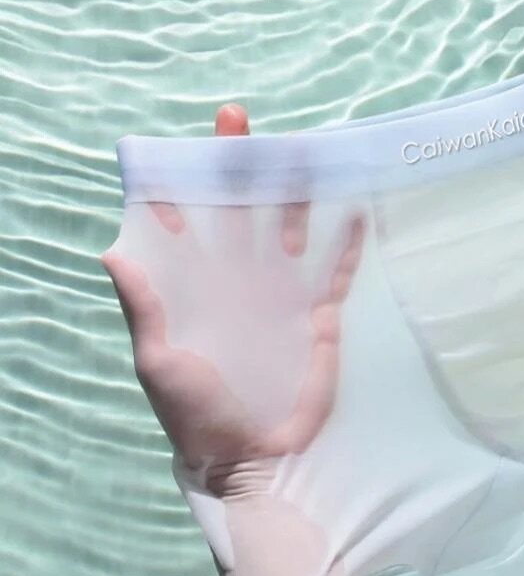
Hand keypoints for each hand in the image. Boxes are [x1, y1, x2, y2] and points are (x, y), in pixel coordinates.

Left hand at [102, 104, 363, 500]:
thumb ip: (143, 309)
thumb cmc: (196, 413)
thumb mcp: (158, 362)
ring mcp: (282, 293)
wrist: (251, 456)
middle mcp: (239, 279)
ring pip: (291, 227)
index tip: (177, 147)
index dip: (181, 184)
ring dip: (294, 190)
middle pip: (240, 208)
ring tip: (302, 151)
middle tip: (237, 119)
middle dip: (239, 164)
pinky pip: (337, 270)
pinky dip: (348, 242)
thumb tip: (112, 253)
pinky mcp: (319, 314)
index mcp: (196, 286)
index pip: (187, 222)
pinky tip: (357, 208)